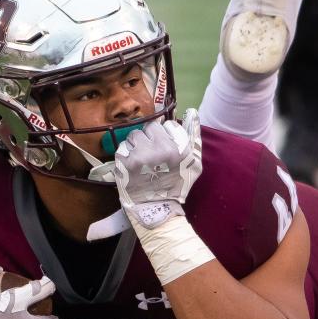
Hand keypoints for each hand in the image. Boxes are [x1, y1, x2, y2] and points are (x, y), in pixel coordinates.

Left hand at [113, 109, 202, 228]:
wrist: (156, 208)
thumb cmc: (177, 184)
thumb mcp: (194, 161)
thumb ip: (194, 135)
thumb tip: (191, 111)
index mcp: (177, 148)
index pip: (167, 125)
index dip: (165, 136)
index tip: (165, 148)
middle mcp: (158, 150)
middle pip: (149, 127)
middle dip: (150, 138)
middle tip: (152, 154)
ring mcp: (139, 156)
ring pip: (134, 135)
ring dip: (137, 144)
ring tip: (142, 160)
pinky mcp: (123, 163)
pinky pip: (123, 147)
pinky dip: (126, 154)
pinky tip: (133, 166)